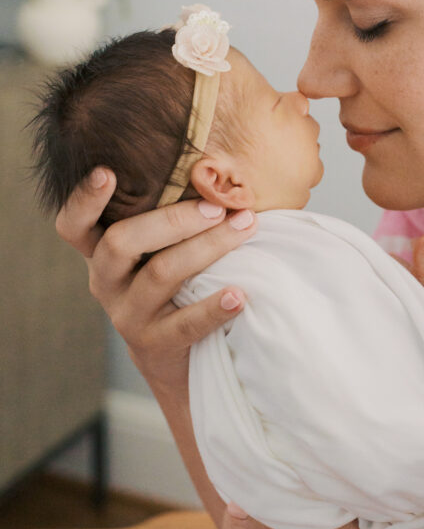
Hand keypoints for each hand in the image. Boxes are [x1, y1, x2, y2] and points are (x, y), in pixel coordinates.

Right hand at [55, 167, 256, 392]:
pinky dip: (215, 306)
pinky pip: (186, 323)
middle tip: (216, 207)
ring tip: (244, 228)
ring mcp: (127, 315)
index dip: (83, 199)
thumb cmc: (174, 283)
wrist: (175, 356)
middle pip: (120, 243)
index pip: (73, 225)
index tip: (106, 172)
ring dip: (207, 247)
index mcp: (100, 253)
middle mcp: (105, 282)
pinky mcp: (154, 344)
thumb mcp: (158, 252)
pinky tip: (240, 294)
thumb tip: (217, 172)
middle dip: (172, 219)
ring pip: (160, 274)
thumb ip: (168, 218)